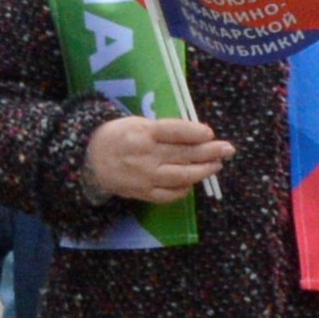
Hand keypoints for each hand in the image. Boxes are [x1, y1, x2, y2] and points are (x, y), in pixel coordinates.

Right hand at [83, 115, 231, 207]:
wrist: (90, 160)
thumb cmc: (119, 136)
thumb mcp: (137, 123)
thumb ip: (165, 130)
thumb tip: (198, 136)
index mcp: (142, 133)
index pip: (175, 132)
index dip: (195, 132)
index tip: (210, 133)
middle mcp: (145, 156)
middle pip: (184, 154)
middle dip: (210, 151)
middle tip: (228, 149)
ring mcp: (145, 177)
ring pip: (181, 176)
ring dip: (203, 171)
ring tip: (217, 165)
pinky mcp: (143, 193)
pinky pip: (170, 194)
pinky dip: (185, 188)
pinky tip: (193, 181)